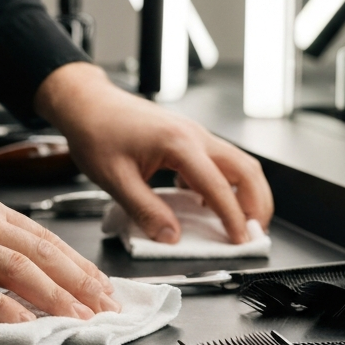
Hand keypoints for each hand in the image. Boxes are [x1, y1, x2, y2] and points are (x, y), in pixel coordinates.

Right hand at [0, 148, 119, 321]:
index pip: (42, 237)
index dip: (75, 262)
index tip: (98, 283)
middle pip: (42, 252)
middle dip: (80, 282)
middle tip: (107, 306)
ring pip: (20, 269)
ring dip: (55, 296)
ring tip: (79, 318)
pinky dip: (3, 308)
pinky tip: (22, 324)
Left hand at [34, 63, 272, 243]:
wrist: (86, 103)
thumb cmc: (95, 131)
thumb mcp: (115, 179)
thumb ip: (145, 210)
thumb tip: (170, 236)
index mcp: (179, 143)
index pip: (219, 186)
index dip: (234, 217)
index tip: (241, 241)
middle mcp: (194, 135)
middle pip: (246, 169)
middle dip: (258, 203)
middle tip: (254, 234)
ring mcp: (193, 134)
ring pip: (237, 163)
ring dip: (246, 193)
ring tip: (240, 222)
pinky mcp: (186, 137)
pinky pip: (218, 161)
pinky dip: (226, 184)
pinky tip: (209, 203)